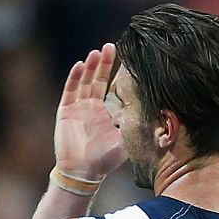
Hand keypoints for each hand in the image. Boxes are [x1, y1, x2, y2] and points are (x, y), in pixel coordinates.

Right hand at [54, 43, 124, 180]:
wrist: (83, 172)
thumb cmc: (106, 159)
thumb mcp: (126, 140)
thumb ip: (134, 125)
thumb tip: (152, 111)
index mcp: (108, 112)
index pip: (114, 89)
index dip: (119, 75)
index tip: (129, 60)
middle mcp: (93, 107)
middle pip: (99, 80)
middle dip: (105, 63)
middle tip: (112, 46)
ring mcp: (79, 107)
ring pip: (86, 81)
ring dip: (91, 67)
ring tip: (97, 52)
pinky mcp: (66, 110)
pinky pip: (71, 90)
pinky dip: (76, 77)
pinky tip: (81, 64)